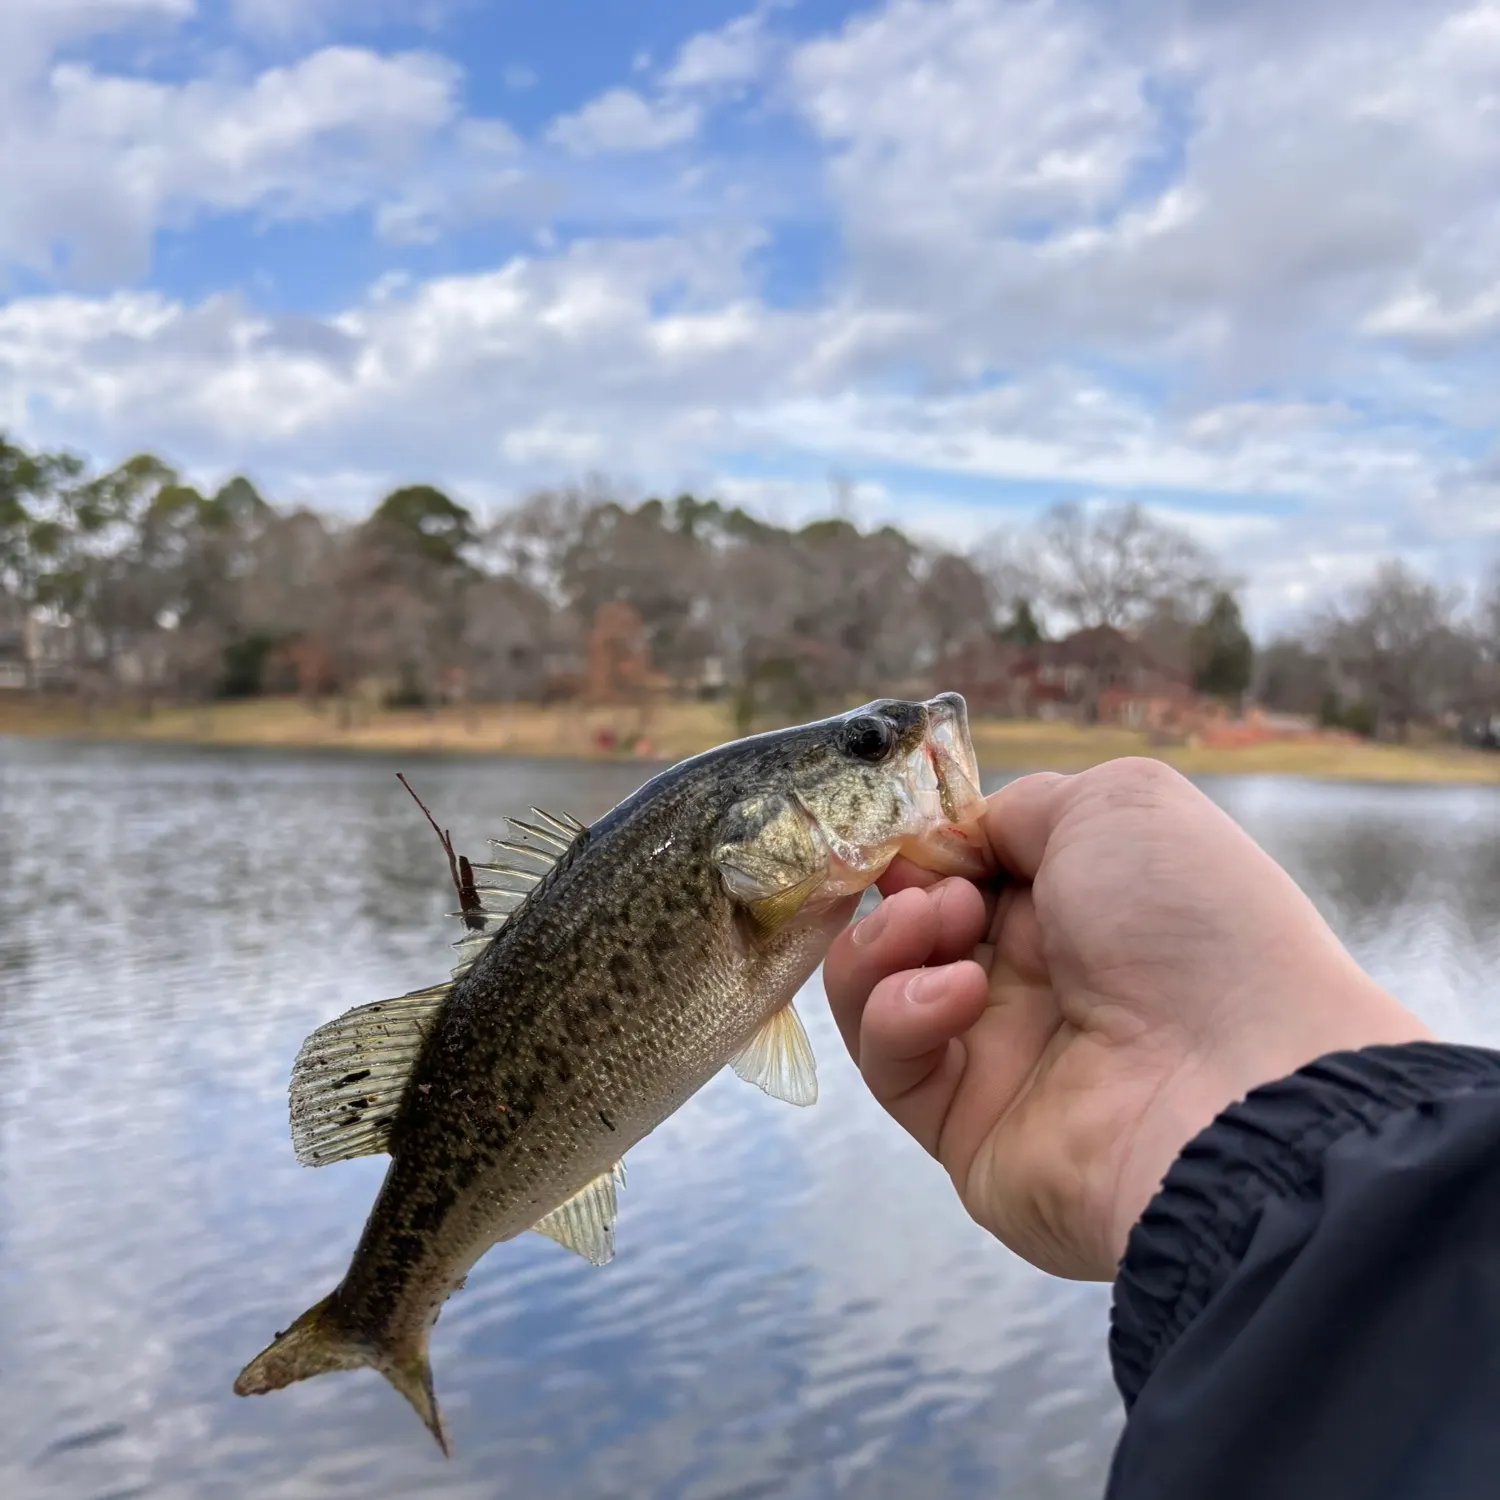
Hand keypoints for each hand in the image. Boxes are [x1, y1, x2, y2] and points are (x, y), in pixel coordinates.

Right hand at [825, 758, 1431, 1280]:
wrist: (1233, 1086)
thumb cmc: (1190, 922)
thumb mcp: (1119, 804)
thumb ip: (1018, 807)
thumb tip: (954, 844)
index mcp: (1077, 904)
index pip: (965, 867)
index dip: (926, 845)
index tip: (908, 832)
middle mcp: (1035, 977)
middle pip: (911, 923)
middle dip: (901, 889)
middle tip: (930, 885)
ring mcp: (996, 1055)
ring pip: (879, 990)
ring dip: (885, 944)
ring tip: (943, 928)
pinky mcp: (960, 1127)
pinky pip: (890, 1062)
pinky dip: (902, 1012)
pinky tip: (961, 995)